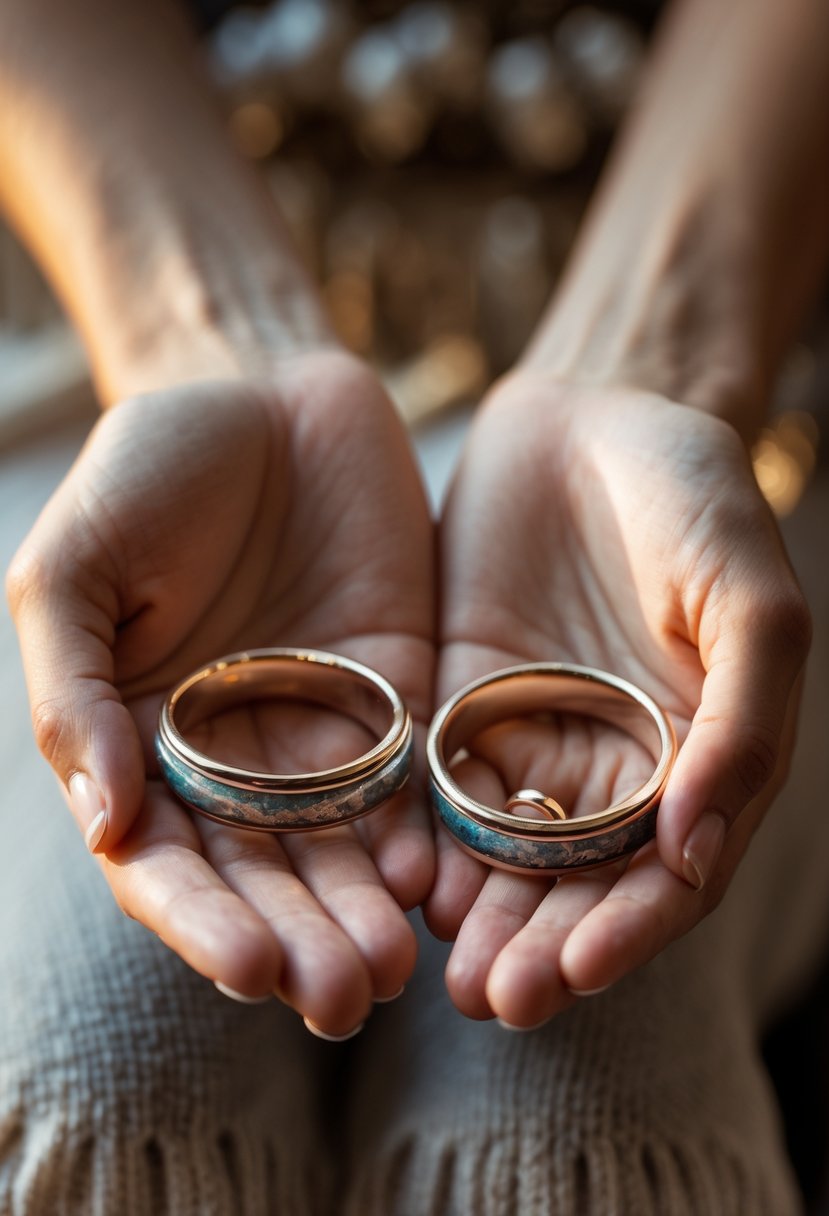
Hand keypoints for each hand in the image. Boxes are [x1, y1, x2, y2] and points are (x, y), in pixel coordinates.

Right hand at [7, 349, 434, 1036]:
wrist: (263, 392)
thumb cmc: (148, 471)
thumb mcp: (74, 568)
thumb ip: (76, 694)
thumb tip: (107, 824)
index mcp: (141, 743)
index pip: (166, 864)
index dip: (201, 923)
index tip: (250, 970)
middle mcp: (232, 760)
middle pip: (264, 879)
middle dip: (300, 942)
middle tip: (347, 997)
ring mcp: (322, 734)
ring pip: (343, 851)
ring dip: (365, 914)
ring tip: (398, 968)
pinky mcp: (400, 696)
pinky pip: (415, 782)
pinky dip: (428, 835)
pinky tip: (445, 879)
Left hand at [429, 373, 809, 1026]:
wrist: (594, 408)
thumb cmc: (694, 494)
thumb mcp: (746, 596)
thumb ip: (742, 723)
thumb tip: (692, 851)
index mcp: (699, 756)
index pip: (669, 874)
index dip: (631, 930)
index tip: (579, 972)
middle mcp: (618, 766)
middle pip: (580, 885)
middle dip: (544, 948)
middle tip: (497, 999)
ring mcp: (534, 736)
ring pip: (507, 854)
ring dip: (482, 918)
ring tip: (449, 974)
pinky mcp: (461, 701)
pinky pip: (440, 785)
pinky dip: (428, 838)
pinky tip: (406, 879)